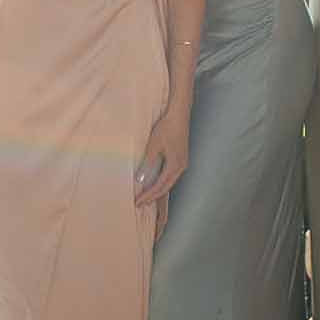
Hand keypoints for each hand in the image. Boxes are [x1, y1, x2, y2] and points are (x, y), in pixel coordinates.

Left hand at [135, 107, 189, 233]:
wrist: (179, 114)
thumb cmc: (166, 128)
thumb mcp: (154, 145)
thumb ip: (148, 163)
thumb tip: (141, 180)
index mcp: (176, 166)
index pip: (160, 186)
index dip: (148, 195)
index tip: (137, 202)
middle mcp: (181, 167)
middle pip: (166, 187)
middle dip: (152, 197)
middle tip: (139, 204)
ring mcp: (182, 163)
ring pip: (169, 182)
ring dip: (157, 191)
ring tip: (145, 198)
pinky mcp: (180, 158)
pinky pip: (170, 175)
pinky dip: (161, 182)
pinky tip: (155, 184)